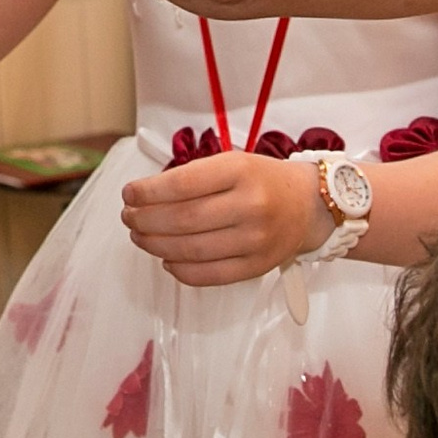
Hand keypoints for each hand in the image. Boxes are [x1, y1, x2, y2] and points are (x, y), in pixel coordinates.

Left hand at [119, 152, 331, 286]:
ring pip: (192, 249)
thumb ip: (193, 177)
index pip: (182, 183)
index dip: (148, 192)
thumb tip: (145, 197)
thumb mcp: (232, 162)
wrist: (309, 205)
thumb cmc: (261, 180)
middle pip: (183, 219)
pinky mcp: (257, 266)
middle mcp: (250, 205)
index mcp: (240, 171)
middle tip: (129, 218)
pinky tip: (166, 259)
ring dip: (156, 245)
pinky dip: (180, 270)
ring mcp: (255, 239)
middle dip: (145, 220)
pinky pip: (210, 274)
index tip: (129, 194)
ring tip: (140, 237)